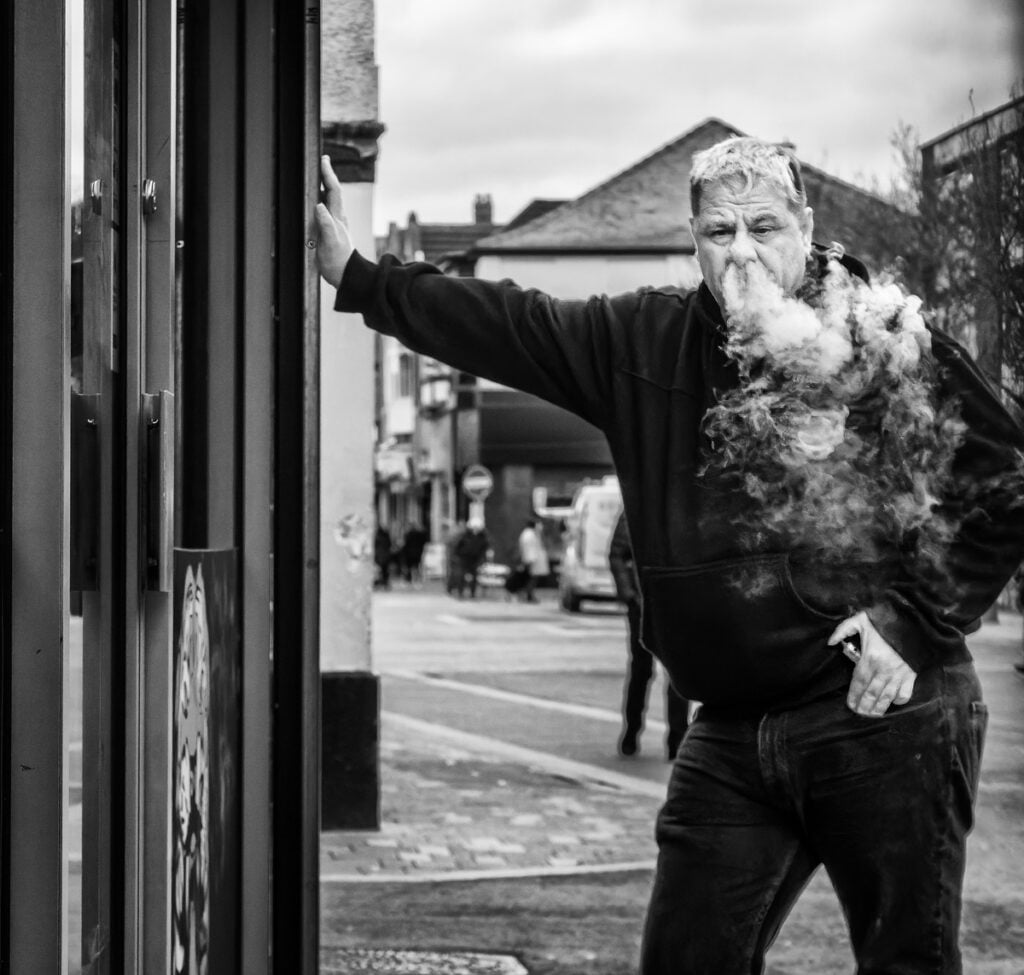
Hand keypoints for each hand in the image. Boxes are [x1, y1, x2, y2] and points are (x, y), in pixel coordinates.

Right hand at [313, 155, 353, 288]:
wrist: (344, 275)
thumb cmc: (337, 261)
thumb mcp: (329, 243)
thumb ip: (326, 224)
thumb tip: (319, 206)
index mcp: (337, 217)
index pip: (333, 190)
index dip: (328, 175)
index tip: (323, 160)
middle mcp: (337, 217)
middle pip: (332, 191)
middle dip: (327, 175)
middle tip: (322, 160)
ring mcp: (335, 224)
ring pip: (330, 199)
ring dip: (324, 185)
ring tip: (318, 174)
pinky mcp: (331, 230)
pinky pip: (326, 210)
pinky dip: (321, 199)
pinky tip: (317, 199)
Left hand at [828, 610, 915, 716]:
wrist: (912, 620)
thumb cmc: (885, 620)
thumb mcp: (860, 620)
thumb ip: (843, 630)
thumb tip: (830, 642)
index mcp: (870, 658)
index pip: (858, 682)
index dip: (853, 695)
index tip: (850, 704)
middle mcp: (884, 669)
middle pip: (871, 693)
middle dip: (864, 705)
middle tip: (859, 714)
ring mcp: (899, 674)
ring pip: (887, 696)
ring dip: (879, 707)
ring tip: (872, 715)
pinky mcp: (912, 675)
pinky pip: (905, 693)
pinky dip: (899, 700)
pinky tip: (893, 703)